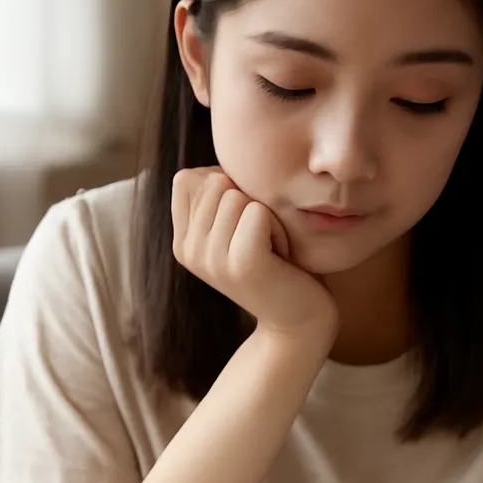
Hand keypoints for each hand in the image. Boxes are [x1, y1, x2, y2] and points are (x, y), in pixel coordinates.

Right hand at [171, 166, 338, 340]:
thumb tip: (218, 163)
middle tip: (261, 239)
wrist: (299, 320)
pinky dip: (279, 227)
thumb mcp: (237, 226)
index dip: (226, 186)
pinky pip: (258, 211)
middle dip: (250, 200)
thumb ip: (218, 197)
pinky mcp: (240, 264)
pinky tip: (280, 256)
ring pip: (237, 193)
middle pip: (215, 180)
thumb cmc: (277, 263)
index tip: (244, 224)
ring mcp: (211, 260)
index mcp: (182, 240)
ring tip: (271, 248)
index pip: (187, 177)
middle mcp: (188, 251)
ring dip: (267, 215)